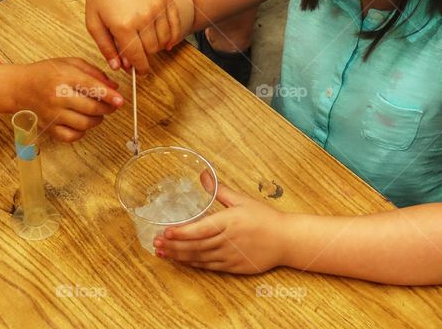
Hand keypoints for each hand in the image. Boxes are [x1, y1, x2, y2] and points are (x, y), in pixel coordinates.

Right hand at [0, 58, 122, 141]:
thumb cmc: (45, 73)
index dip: (109, 96)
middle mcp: (58, 96)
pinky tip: (82, 122)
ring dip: (97, 119)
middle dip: (107, 108)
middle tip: (112, 105)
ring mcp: (53, 114)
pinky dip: (82, 132)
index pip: (92, 88)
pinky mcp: (50, 127)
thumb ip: (93, 72)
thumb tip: (113, 87)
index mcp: (64, 77)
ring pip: (85, 124)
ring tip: (96, 112)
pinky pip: (72, 136)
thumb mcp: (69, 63)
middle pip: (91, 108)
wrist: (20, 86)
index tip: (120, 100)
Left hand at [86, 0, 180, 73]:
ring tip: (147, 44)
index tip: (140, 73)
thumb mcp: (94, 21)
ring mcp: (157, 8)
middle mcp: (143, 18)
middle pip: (151, 49)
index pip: (136, 57)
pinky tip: (167, 42)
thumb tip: (118, 66)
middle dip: (145, 56)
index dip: (139, 69)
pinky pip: (174, 24)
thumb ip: (106, 47)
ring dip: (156, 46)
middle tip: (138, 54)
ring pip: (163, 39)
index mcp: (123, 26)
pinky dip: (171, 36)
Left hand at [154, 175, 285, 273]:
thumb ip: (219, 189)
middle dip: (174, 246)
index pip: (200, 229)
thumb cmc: (264, 218)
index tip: (165, 232)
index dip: (181, 233)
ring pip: (200, 258)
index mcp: (228, 222)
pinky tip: (182, 260)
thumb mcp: (241, 200)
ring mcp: (230, 256)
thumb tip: (203, 174)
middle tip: (156, 244)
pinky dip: (194, 263)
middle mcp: (227, 241)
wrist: (285, 241)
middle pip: (195, 246)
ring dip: (180, 256)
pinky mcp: (233, 267)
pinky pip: (209, 266)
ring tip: (163, 253)